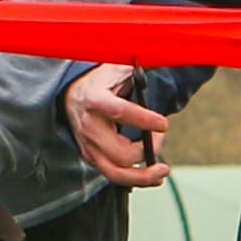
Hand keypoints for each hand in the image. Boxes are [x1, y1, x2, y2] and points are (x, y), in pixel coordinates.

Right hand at [66, 62, 169, 185]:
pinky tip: (153, 175)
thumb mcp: (117, 69)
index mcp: (94, 99)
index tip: (164, 124)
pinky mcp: (91, 157)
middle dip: (147, 150)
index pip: (119, 112)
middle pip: (120, 153)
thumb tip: (168, 61)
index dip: (144, 120)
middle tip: (160, 137)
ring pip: (116, 173)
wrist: (72, 94)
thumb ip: (140, 70)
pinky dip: (136, 179)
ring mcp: (88, 146)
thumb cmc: (100, 82)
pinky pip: (114, 175)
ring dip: (143, 176)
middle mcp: (88, 126)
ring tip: (163, 170)